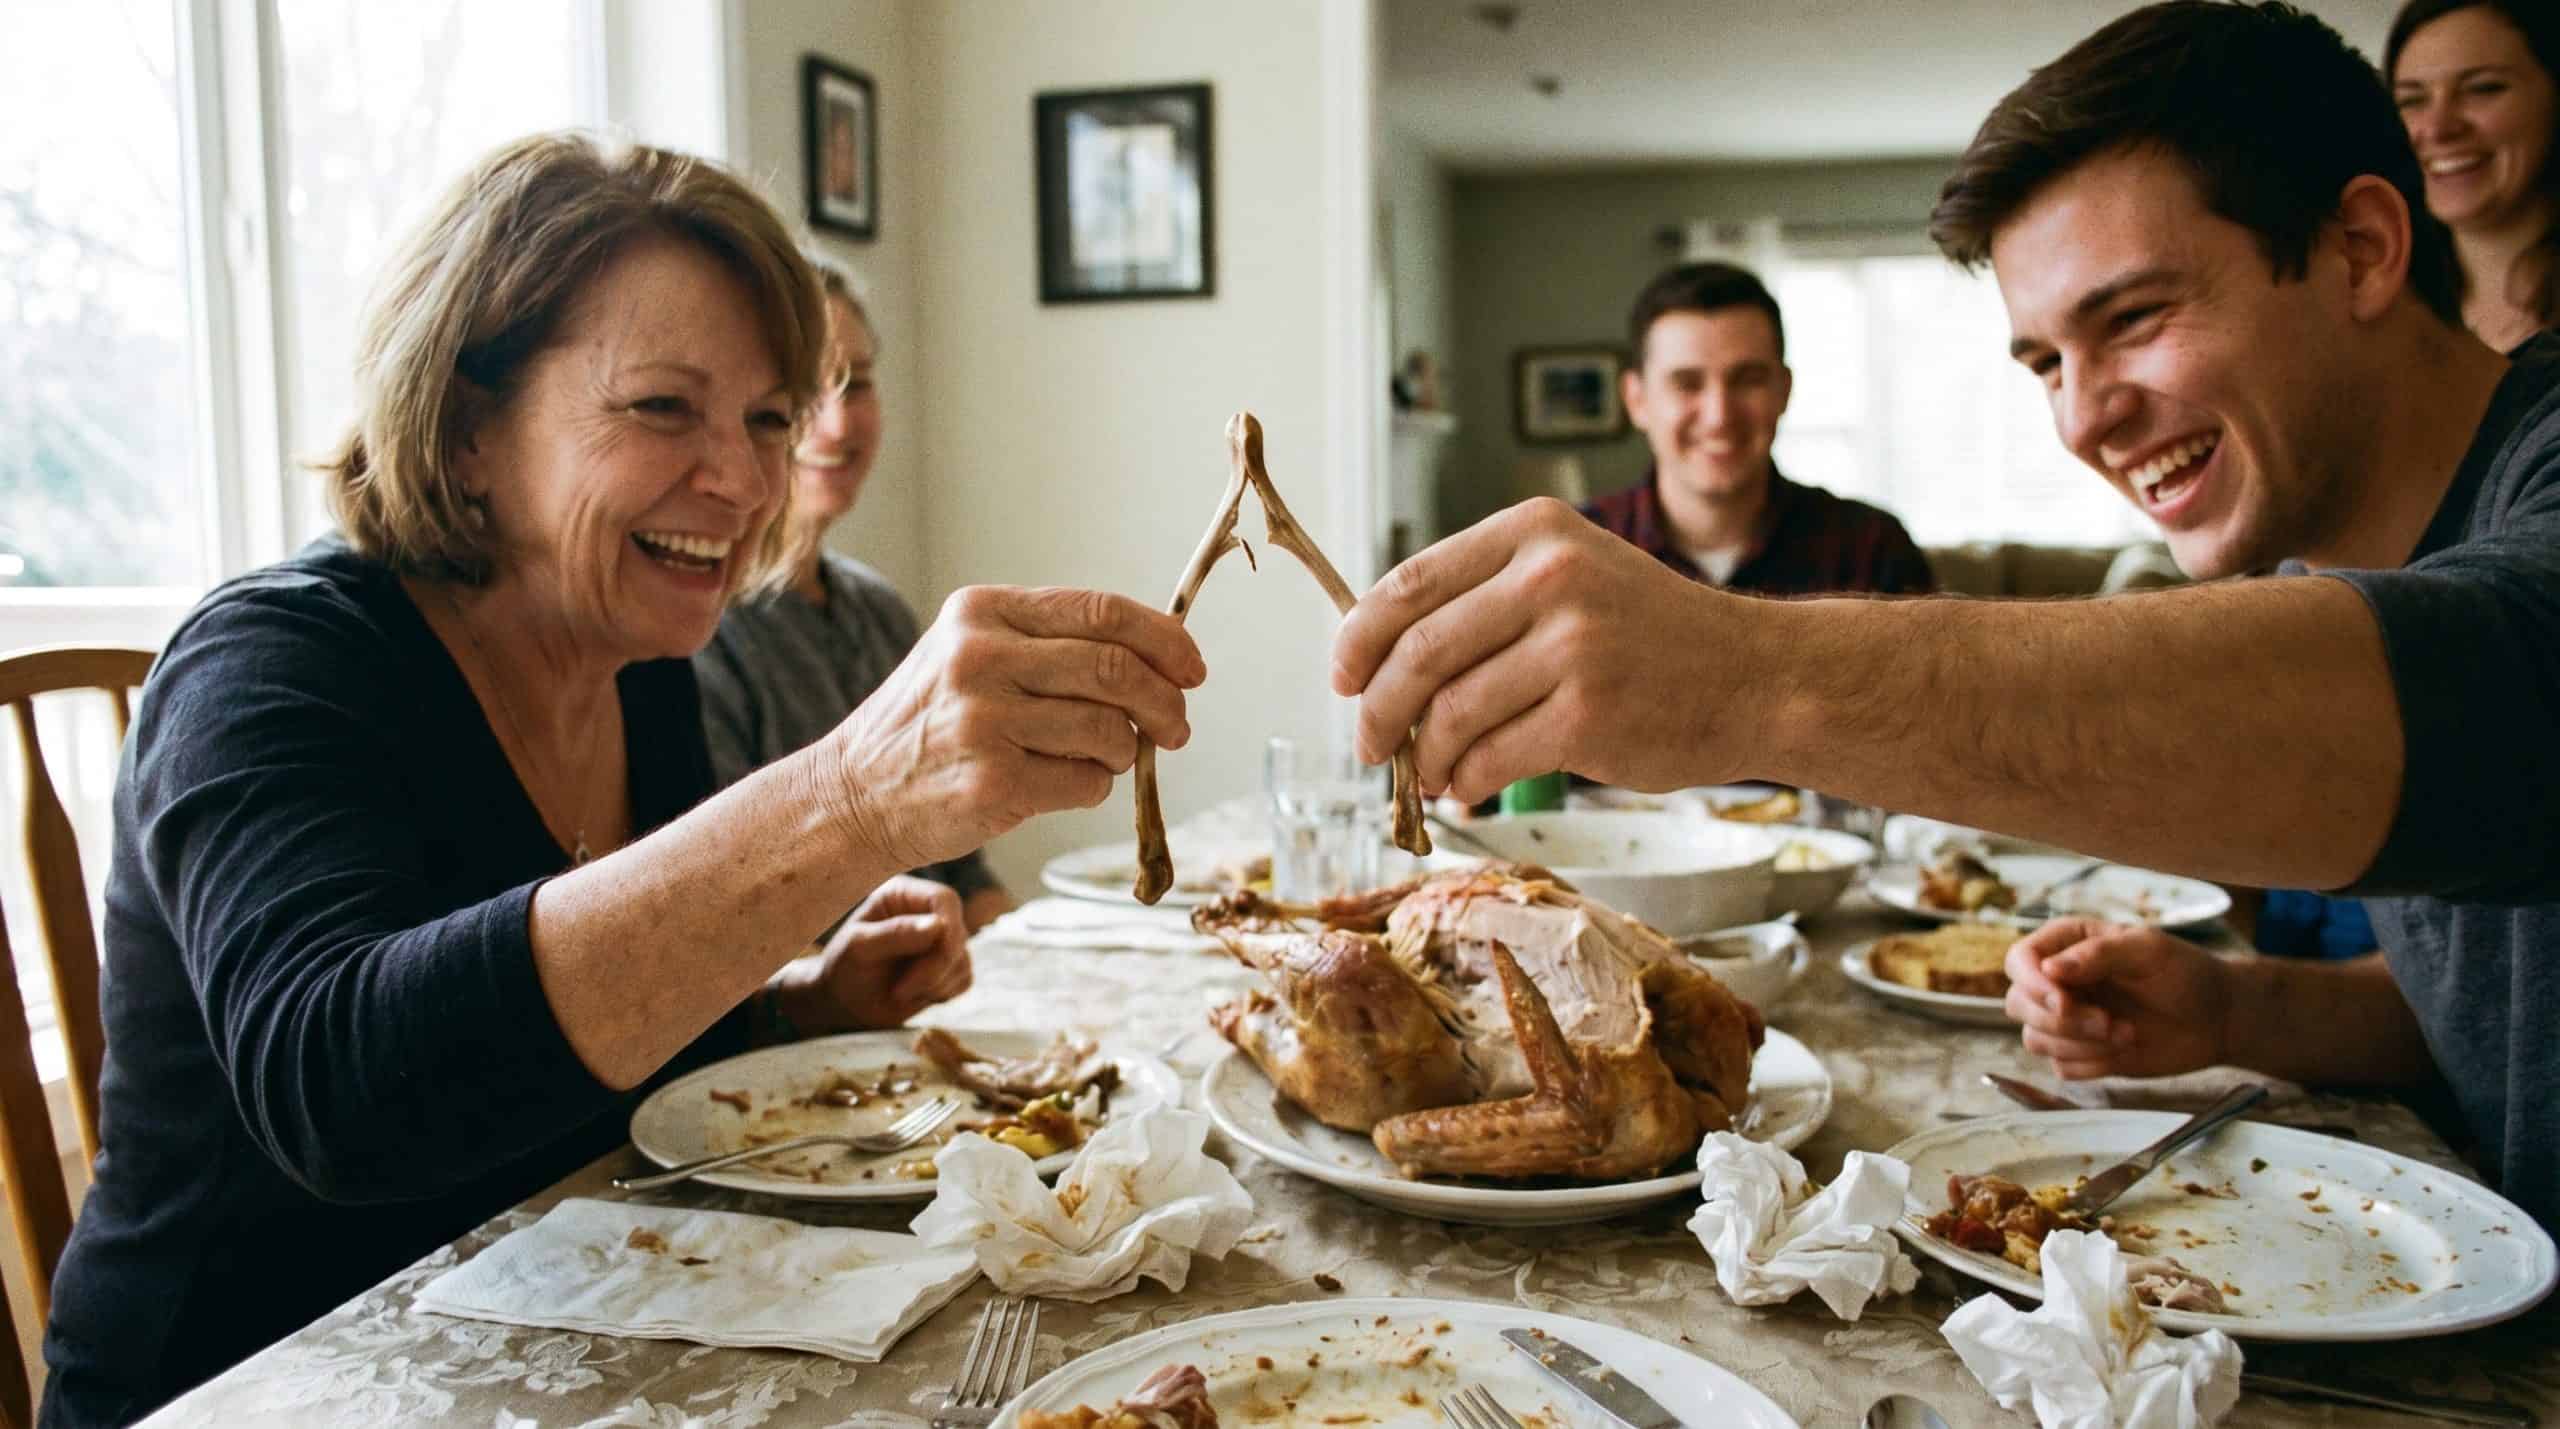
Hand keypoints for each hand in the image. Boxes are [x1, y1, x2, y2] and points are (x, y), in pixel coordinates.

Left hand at [776, 876, 973, 1033]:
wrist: (845, 1000)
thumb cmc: (845, 966)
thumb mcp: (859, 948)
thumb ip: (895, 934)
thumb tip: (938, 926)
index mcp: (904, 895)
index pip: (944, 899)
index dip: (948, 927)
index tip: (937, 958)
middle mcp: (927, 913)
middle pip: (957, 934)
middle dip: (934, 968)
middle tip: (901, 991)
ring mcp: (942, 941)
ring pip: (962, 960)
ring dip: (935, 984)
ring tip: (899, 992)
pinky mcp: (950, 967)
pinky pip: (964, 980)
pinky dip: (942, 993)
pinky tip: (914, 995)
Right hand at [823, 586, 1204, 870]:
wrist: (854, 795)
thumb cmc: (930, 725)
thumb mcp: (972, 654)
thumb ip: (1052, 645)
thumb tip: (1163, 657)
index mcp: (981, 612)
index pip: (1101, 612)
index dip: (1164, 640)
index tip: (1192, 668)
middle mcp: (980, 657)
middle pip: (1117, 669)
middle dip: (1165, 702)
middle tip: (1176, 728)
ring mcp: (984, 720)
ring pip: (1110, 730)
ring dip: (1124, 751)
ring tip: (1100, 758)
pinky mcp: (993, 781)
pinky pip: (1089, 782)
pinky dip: (1093, 787)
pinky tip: (1060, 784)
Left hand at [1329, 499, 1734, 803]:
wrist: (1756, 677)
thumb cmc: (1652, 635)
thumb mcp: (1574, 576)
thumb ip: (1486, 599)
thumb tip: (1378, 660)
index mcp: (1535, 532)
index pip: (1409, 584)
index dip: (1358, 638)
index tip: (1342, 676)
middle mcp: (1550, 578)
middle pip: (1416, 652)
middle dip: (1376, 708)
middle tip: (1368, 741)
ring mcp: (1572, 647)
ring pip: (1448, 713)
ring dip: (1423, 756)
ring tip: (1430, 772)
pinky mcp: (1588, 716)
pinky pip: (1490, 758)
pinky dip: (1466, 781)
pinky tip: (1469, 786)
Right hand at [2005, 918, 2231, 1078]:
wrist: (2217, 1019)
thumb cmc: (2186, 973)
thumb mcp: (2148, 950)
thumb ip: (2098, 954)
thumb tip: (2048, 969)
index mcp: (2068, 945)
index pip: (2020, 961)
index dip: (2032, 984)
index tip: (2063, 1002)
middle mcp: (2059, 982)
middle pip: (2020, 1004)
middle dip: (2063, 1021)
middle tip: (2109, 1023)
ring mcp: (2068, 1019)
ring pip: (2035, 1039)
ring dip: (2080, 1044)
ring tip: (2126, 1034)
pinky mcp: (2081, 1053)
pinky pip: (2060, 1067)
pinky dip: (2091, 1064)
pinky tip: (2125, 1049)